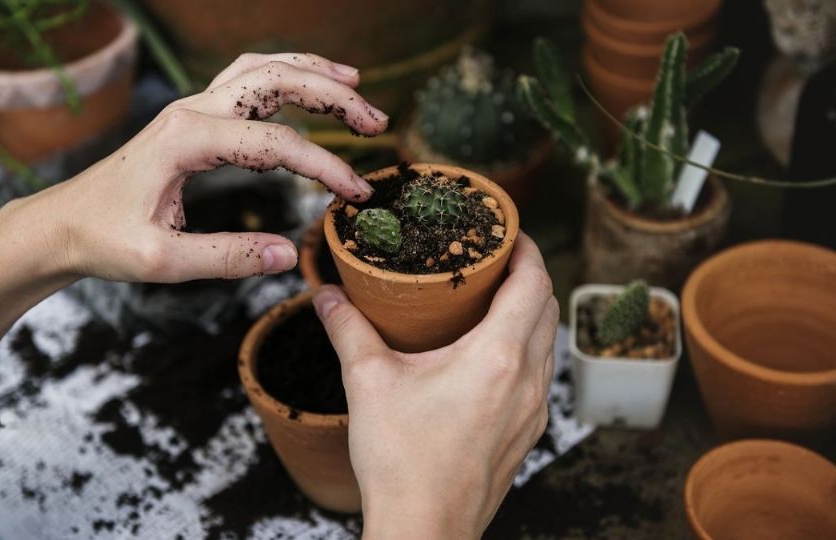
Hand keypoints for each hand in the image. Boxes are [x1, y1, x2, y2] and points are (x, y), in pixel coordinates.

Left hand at [0, 52, 386, 387]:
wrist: (61, 224)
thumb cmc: (104, 240)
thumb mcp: (162, 261)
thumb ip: (227, 257)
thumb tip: (288, 255)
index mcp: (186, 140)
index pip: (276, 144)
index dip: (325, 166)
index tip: (357, 193)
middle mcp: (191, 111)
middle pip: (275, 81)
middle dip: (332, 95)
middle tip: (376, 121)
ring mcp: (191, 109)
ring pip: (261, 69)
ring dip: (311, 73)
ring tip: (355, 84)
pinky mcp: (192, 119)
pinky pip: (245, 82)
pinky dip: (283, 77)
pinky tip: (306, 88)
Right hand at [313, 233, 556, 538]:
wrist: (424, 529)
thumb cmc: (401, 461)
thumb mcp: (367, 383)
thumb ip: (347, 329)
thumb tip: (326, 295)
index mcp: (498, 356)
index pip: (534, 282)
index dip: (527, 248)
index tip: (507, 231)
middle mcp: (528, 380)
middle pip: (548, 307)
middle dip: (529, 275)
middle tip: (493, 260)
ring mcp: (533, 411)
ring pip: (547, 343)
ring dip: (530, 313)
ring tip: (491, 301)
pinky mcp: (527, 434)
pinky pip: (540, 375)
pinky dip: (525, 349)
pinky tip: (489, 355)